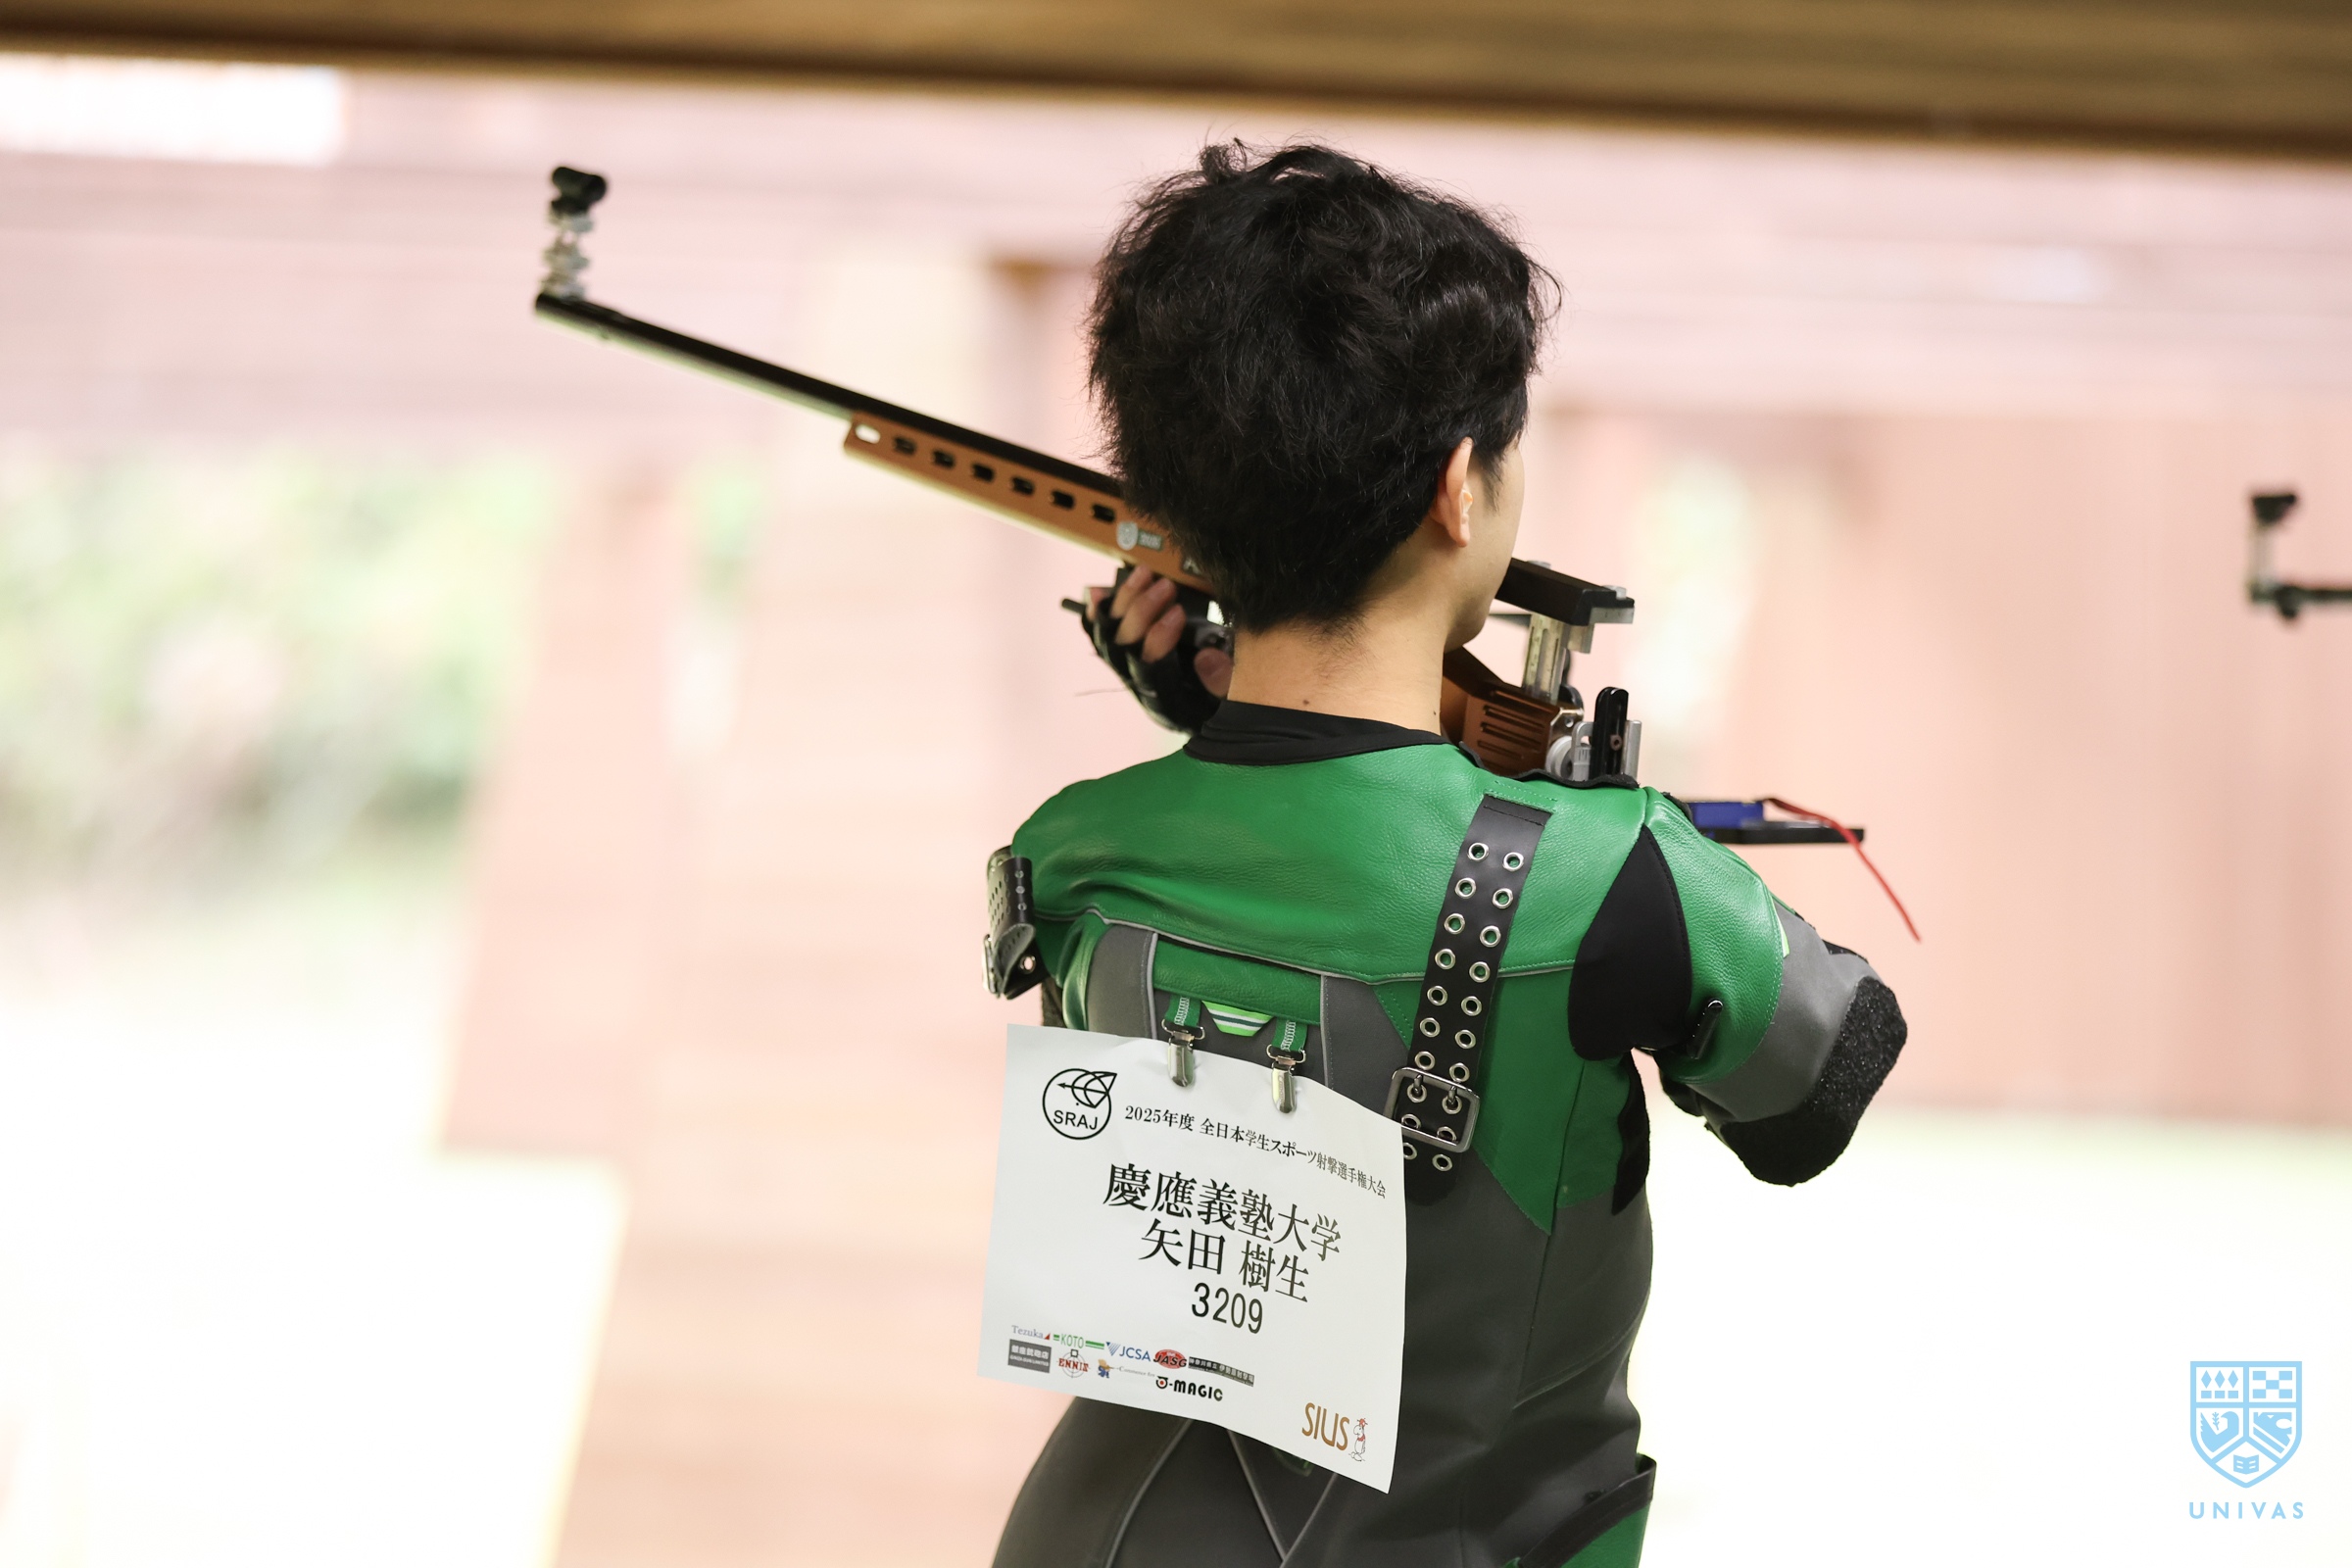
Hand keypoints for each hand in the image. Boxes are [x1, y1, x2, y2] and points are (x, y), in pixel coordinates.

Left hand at [1091, 565, 1232, 697]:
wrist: (1207, 710)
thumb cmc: (1220, 702)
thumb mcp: (1232, 699)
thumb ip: (1223, 683)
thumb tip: (1207, 657)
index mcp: (1165, 701)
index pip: (1150, 669)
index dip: (1159, 639)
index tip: (1179, 613)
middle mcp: (1140, 687)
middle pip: (1125, 647)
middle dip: (1142, 611)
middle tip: (1165, 586)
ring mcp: (1127, 670)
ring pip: (1111, 636)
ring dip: (1125, 601)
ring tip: (1144, 574)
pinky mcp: (1122, 656)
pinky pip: (1101, 635)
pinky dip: (1099, 612)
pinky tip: (1099, 592)